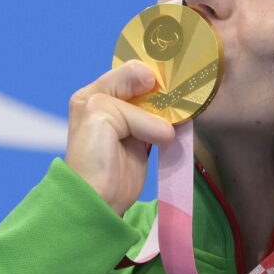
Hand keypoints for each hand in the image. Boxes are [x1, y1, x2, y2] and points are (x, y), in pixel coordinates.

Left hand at [65, 60, 174, 215]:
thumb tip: (167, 126)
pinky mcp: (146, 139)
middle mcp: (111, 105)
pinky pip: (165, 122)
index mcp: (93, 95)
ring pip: (157, 103)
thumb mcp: (102, 115)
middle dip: (161, 89)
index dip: (142, 74)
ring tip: (180, 110)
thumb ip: (134, 108)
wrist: (99, 200)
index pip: (124, 74)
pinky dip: (174, 122)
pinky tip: (180, 122)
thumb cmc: (93, 156)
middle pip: (144, 86)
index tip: (156, 83)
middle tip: (176, 93)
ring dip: (170, 106)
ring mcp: (130, 123)